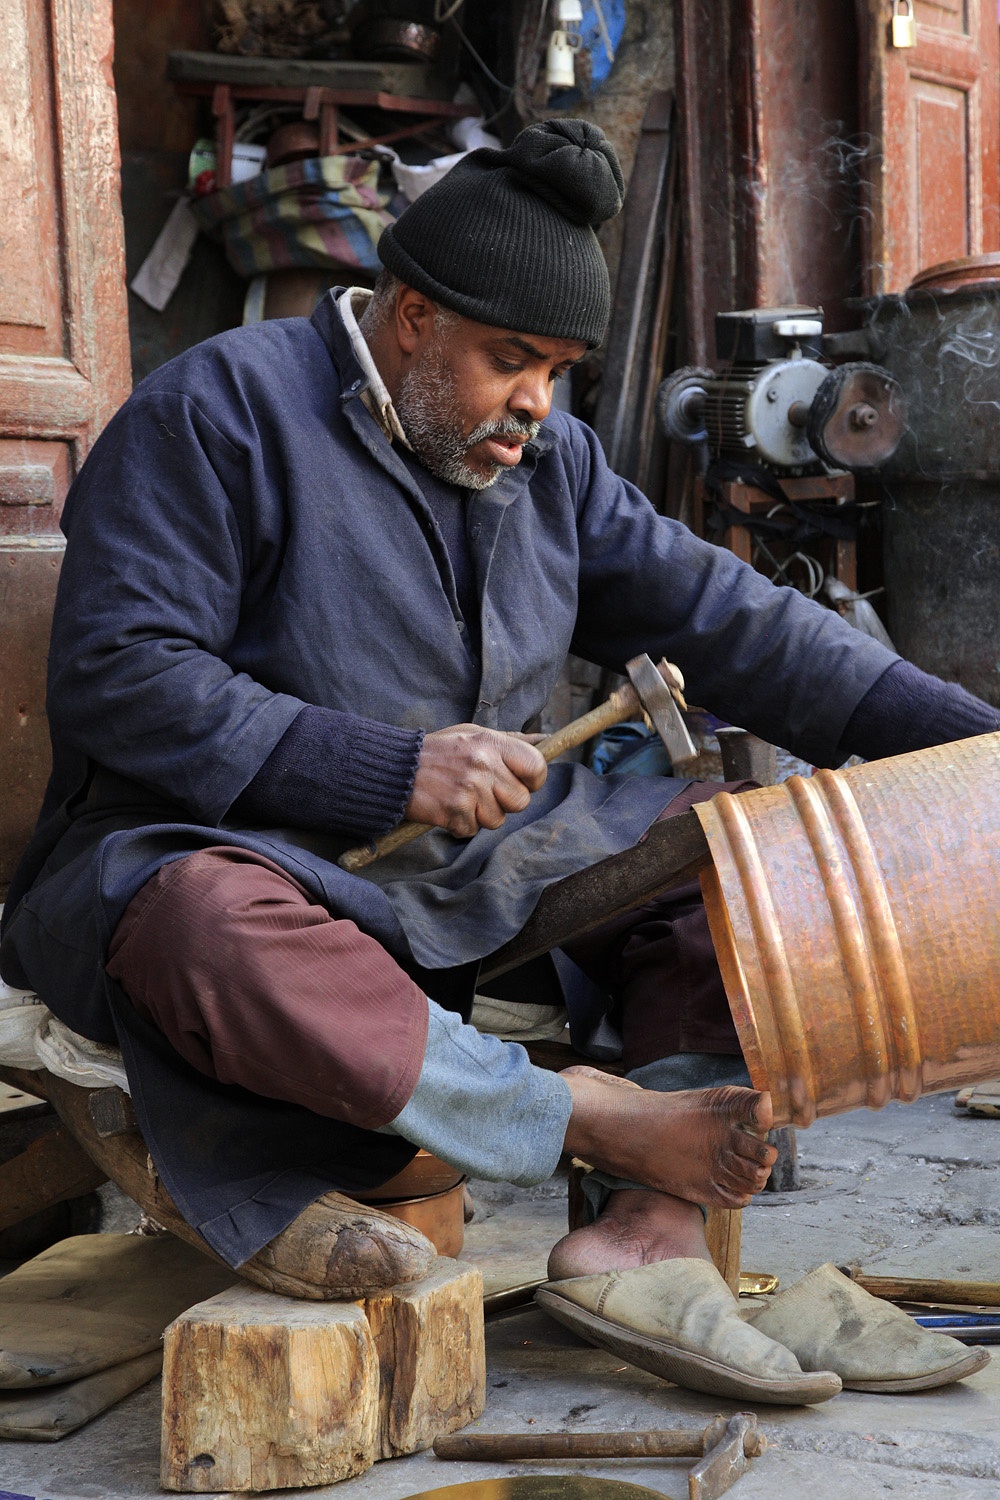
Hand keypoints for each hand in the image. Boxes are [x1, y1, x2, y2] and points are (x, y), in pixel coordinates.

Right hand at [406, 724, 546, 837]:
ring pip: (497, 819)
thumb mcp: (474, 734)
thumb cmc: (439, 751)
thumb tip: (544, 740)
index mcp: (491, 743)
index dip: (533, 780)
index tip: (521, 783)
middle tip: (483, 792)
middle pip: (520, 801)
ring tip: (461, 797)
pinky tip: (448, 807)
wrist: (396, 768)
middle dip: (504, 802)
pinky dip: (461, 824)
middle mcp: (483, 765)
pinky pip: (473, 830)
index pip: (536, 766)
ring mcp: (469, 789)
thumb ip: (510, 740)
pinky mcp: (454, 811)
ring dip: (481, 815)